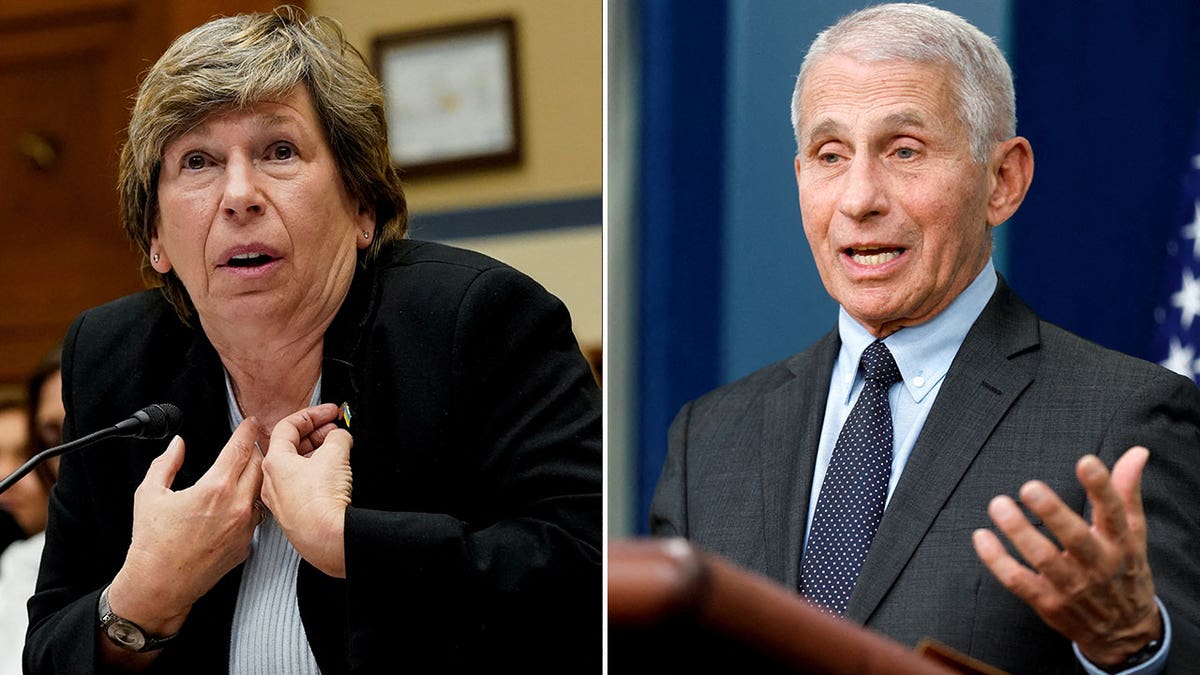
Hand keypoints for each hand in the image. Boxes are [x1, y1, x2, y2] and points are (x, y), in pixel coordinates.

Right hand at [109, 418, 264, 636]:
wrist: (159, 585)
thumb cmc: (151, 543)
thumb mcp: (149, 494)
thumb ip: (166, 463)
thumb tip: (178, 445)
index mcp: (214, 489)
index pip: (241, 448)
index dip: (247, 431)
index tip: (250, 422)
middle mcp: (236, 506)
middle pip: (260, 466)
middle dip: (257, 450)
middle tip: (250, 443)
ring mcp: (245, 528)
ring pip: (262, 491)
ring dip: (256, 477)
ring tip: (245, 471)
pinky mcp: (247, 545)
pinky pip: (256, 516)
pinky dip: (250, 504)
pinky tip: (238, 502)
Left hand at [260, 403, 351, 577]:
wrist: (326, 539)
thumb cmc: (320, 502)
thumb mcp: (336, 454)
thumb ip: (338, 437)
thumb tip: (340, 437)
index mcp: (274, 461)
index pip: (288, 426)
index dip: (312, 415)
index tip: (329, 412)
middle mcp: (271, 481)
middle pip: (291, 447)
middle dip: (316, 434)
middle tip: (335, 429)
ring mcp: (280, 500)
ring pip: (296, 468)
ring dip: (317, 454)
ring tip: (338, 451)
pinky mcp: (292, 515)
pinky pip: (301, 487)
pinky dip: (316, 475)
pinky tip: (333, 476)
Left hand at [972, 446, 1161, 667]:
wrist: (1123, 632)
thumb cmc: (1124, 571)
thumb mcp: (1132, 533)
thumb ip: (1126, 491)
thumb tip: (1136, 451)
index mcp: (1120, 544)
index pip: (1114, 513)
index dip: (1101, 488)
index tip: (1086, 462)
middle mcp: (1097, 565)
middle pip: (1076, 538)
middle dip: (1053, 513)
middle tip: (1030, 486)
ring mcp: (1071, 586)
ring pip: (1043, 559)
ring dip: (1018, 532)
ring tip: (998, 505)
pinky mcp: (1047, 601)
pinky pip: (1018, 581)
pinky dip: (997, 561)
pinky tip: (981, 537)